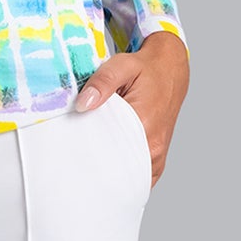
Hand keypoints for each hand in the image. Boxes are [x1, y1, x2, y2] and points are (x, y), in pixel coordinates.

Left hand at [73, 30, 189, 189]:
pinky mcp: (156, 160)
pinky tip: (105, 161)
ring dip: (108, 170)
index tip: (69, 150)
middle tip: (72, 158)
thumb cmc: (146, 69)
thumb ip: (101, 82)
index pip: (109, 152)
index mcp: (145, 126)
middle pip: (117, 168)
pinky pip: (136, 175)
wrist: (171, 71)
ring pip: (126, 174)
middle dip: (95, 166)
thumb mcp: (122, 65)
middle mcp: (153, 147)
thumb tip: (82, 104)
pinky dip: (120, 171)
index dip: (88, 153)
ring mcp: (157, 157)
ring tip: (87, 159)